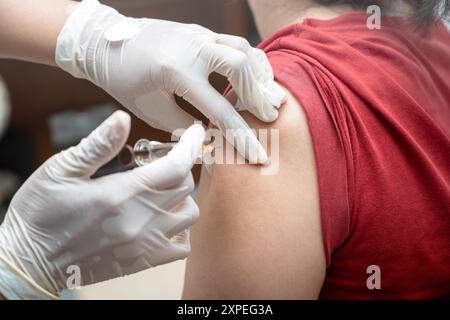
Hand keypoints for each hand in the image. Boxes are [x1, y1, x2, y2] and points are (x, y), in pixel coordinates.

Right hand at [0, 111, 203, 295]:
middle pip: (185, 186)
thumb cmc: (41, 212)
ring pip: (189, 215)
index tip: (195, 132)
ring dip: (182, 196)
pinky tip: (162, 219)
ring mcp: (143, 245)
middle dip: (179, 166)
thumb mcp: (60, 170)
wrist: (30, 261)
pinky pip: (181, 247)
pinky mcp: (142, 262)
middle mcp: (139, 221)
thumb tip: (123, 118)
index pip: (175, 165)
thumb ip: (98, 145)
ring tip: (160, 189)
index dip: (190, 144)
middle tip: (158, 161)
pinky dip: (181, 229)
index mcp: (120, 194)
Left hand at [55, 0, 285, 163]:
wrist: (104, 42)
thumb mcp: (151, 110)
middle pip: (241, 66)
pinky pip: (233, 42)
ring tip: (266, 97)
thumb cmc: (123, 80)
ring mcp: (197, 35)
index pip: (219, 109)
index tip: (257, 155)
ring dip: (258, 75)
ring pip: (243, 47)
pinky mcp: (199, 32)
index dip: (241, 136)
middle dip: (258, 96)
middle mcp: (191, 47)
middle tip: (268, 117)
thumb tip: (212, 139)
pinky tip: (253, 77)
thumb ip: (185, 126)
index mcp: (175, 71)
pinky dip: (249, 60)